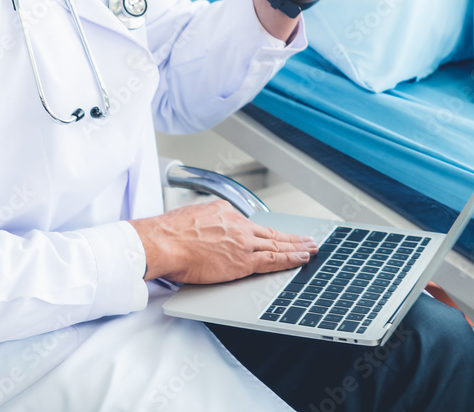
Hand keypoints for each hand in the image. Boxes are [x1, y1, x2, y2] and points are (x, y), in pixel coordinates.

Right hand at [128, 200, 317, 283]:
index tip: (277, 234)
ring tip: (310, 249)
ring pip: (276, 244)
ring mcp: (242, 242)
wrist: (163, 242)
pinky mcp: (243, 260)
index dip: (268, 231)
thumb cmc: (169, 234)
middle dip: (291, 237)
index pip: (251, 225)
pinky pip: (273, 260)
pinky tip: (301, 258)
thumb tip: (208, 229)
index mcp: (224, 212)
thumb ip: (206, 222)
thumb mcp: (191, 216)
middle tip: (307, 239)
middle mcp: (237, 225)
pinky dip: (290, 259)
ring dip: (296, 247)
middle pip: (270, 232)